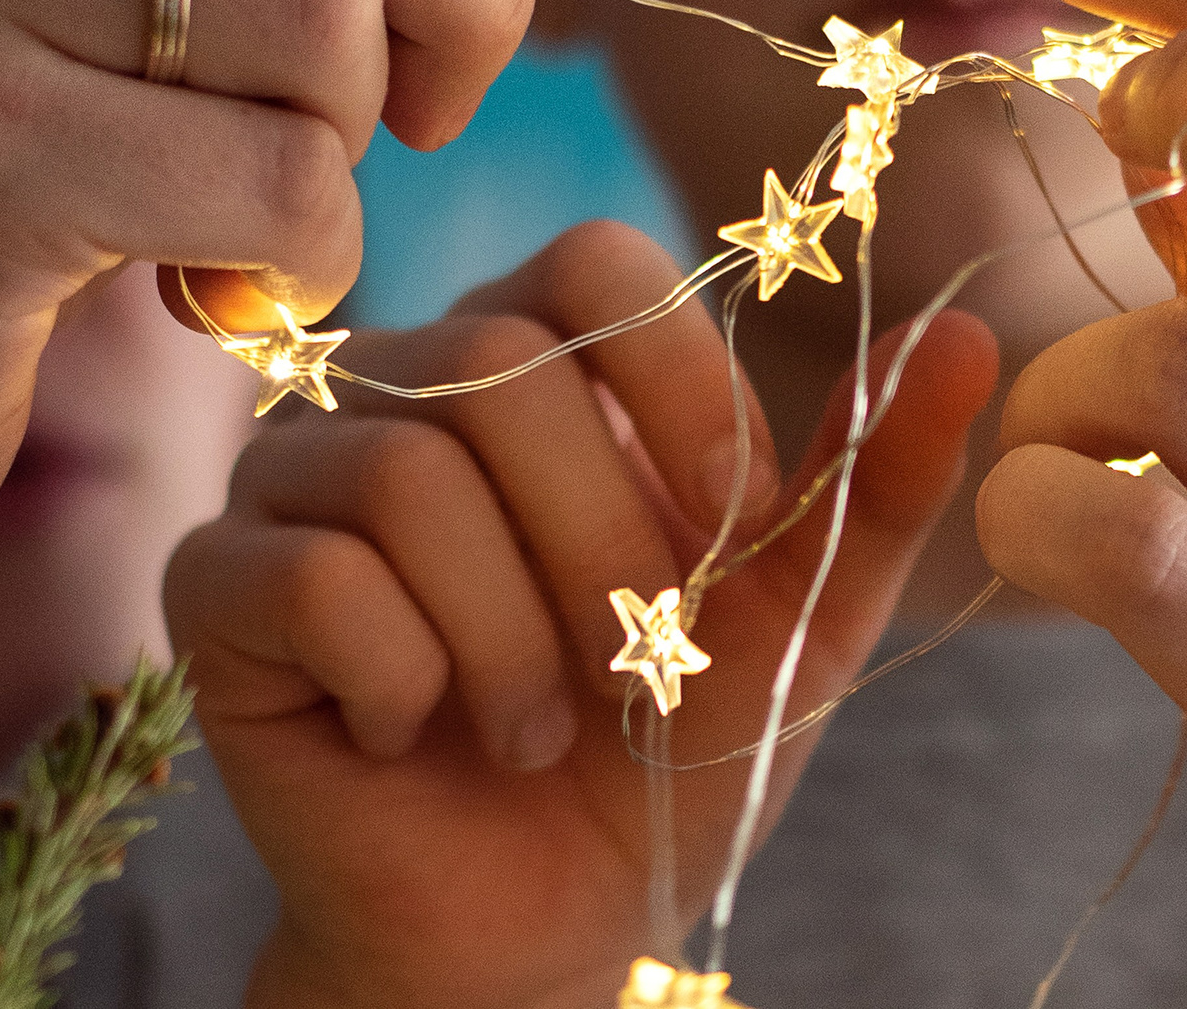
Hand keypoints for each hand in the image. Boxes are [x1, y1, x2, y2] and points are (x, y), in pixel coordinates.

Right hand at [165, 221, 996, 1008]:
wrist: (534, 929)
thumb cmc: (662, 753)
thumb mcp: (797, 618)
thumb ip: (874, 475)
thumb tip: (971, 327)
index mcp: (537, 354)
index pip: (593, 258)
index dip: (678, 385)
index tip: (730, 527)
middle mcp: (400, 384)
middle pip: (499, 361)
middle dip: (602, 543)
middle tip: (627, 667)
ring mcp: (293, 478)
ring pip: (407, 472)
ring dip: (510, 637)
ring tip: (536, 726)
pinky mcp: (215, 588)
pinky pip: (310, 575)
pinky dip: (404, 675)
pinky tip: (418, 729)